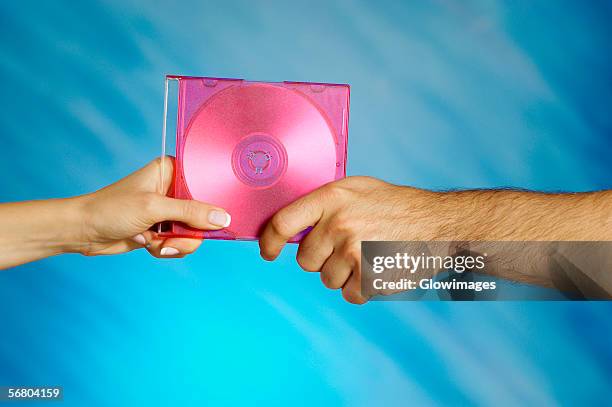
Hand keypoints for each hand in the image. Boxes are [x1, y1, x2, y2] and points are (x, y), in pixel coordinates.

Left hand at [76, 157, 230, 257]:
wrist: (83, 231)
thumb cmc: (112, 209)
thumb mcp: (154, 208)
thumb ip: (190, 212)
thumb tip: (223, 218)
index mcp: (172, 171)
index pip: (206, 183)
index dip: (214, 202)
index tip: (215, 220)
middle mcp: (173, 190)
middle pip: (203, 214)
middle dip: (189, 232)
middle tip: (173, 238)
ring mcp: (168, 211)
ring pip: (193, 233)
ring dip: (176, 243)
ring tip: (156, 243)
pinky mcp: (162, 229)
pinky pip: (180, 243)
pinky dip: (167, 249)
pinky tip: (148, 244)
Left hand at [258, 176, 435, 303]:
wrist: (438, 222)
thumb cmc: (395, 204)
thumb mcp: (357, 188)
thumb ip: (324, 203)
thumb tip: (291, 224)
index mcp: (332, 197)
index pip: (283, 222)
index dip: (269, 241)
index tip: (269, 252)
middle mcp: (339, 223)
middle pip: (305, 260)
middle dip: (321, 259)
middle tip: (348, 246)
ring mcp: (354, 251)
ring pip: (327, 280)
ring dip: (344, 274)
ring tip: (368, 254)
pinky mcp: (370, 276)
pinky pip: (349, 295)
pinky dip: (361, 288)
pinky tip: (377, 268)